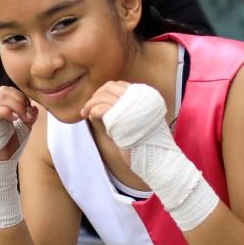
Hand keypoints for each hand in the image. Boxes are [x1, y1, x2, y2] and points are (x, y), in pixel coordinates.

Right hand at [0, 86, 37, 161]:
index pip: (9, 91)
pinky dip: (6, 112)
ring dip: (16, 106)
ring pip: (0, 98)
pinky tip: (14, 119)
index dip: (21, 97)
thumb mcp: (23, 127)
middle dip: (20, 101)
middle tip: (28, 116)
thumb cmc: (9, 145)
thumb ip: (29, 116)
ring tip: (22, 118)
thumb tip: (34, 108)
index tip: (30, 110)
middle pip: (5, 91)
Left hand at [85, 82, 216, 229]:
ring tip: (85, 112)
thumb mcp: (141, 122)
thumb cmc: (150, 144)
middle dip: (97, 95)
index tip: (98, 101)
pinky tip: (90, 117)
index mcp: (147, 96)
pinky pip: (100, 108)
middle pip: (111, 87)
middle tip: (89, 107)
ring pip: (103, 96)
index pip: (121, 85)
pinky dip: (92, 111)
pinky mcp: (122, 118)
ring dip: (90, 103)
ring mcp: (131, 107)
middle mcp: (140, 98)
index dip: (107, 91)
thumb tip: (106, 103)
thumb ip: (128, 110)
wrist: (158, 159)